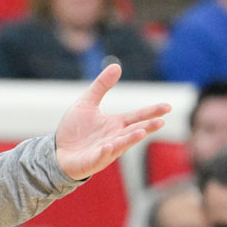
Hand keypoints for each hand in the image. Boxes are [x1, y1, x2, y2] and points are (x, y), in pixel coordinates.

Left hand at [54, 64, 169, 180]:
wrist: (57, 152)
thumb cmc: (74, 129)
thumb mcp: (86, 103)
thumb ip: (101, 86)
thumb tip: (116, 65)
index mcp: (116, 124)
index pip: (137, 116)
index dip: (152, 112)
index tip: (168, 107)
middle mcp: (115, 137)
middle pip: (134, 131)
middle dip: (146, 127)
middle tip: (160, 122)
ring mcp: (105, 151)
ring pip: (121, 145)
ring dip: (130, 139)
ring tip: (141, 133)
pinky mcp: (92, 161)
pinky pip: (100, 157)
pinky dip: (105, 152)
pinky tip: (108, 146)